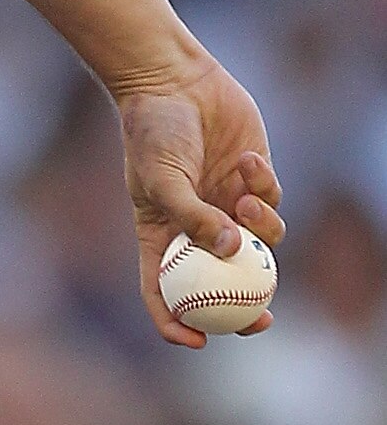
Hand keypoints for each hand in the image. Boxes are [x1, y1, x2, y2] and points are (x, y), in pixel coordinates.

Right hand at [111, 53, 284, 347]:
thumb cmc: (153, 134)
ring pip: (257, 246)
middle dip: (244, 310)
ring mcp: (226, 206)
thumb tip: (231, 253)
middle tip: (263, 320)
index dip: (179, 324)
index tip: (199, 341)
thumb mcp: (163, 180)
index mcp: (162, 237)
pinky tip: (248, 161)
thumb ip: (194, 218)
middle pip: (222, 284)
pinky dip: (265, 188)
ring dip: (260, 230)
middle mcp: (196, 229)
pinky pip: (271, 202)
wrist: (174, 84)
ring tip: (245, 202)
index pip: (165, 294)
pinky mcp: (254, 181)